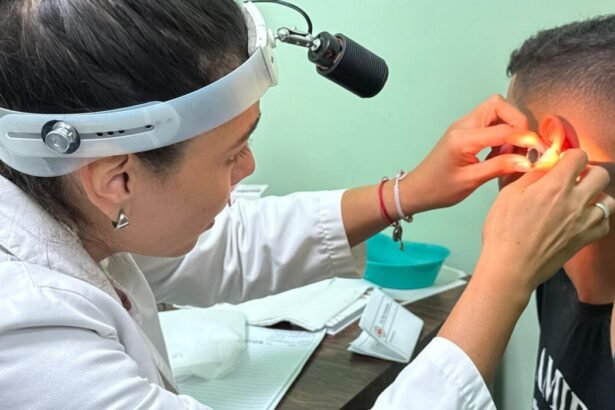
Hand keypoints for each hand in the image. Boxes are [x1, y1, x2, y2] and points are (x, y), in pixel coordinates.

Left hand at [400, 95, 542, 213]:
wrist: (417, 189)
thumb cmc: (438, 188)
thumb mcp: (470, 181)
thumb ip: (499, 168)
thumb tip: (527, 161)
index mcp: (463, 138)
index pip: (503, 129)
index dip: (526, 138)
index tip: (540, 150)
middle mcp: (463, 126)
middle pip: (498, 105)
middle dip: (517, 122)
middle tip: (523, 146)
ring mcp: (463, 126)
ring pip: (495, 111)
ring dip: (509, 127)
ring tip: (510, 153)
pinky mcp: (465, 131)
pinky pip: (489, 122)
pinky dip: (501, 132)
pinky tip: (500, 154)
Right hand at [480, 149, 614, 294]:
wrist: (510, 267)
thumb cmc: (504, 234)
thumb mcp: (508, 195)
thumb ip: (532, 175)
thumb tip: (545, 162)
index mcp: (555, 186)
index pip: (579, 156)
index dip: (570, 155)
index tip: (562, 160)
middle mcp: (576, 202)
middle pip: (600, 174)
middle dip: (587, 172)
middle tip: (572, 178)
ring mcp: (584, 222)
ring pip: (607, 199)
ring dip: (595, 195)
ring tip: (577, 200)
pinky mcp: (585, 240)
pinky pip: (604, 223)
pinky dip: (597, 218)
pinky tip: (580, 218)